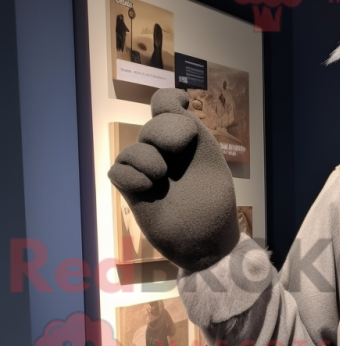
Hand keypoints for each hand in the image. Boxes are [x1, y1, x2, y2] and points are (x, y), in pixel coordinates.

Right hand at [108, 89, 239, 271]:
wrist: (207, 244)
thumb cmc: (215, 207)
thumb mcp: (211, 165)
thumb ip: (195, 135)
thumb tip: (177, 106)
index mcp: (188, 143)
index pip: (167, 108)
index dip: (168, 101)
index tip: (181, 103)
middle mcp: (165, 154)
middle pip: (152, 127)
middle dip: (162, 132)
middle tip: (176, 149)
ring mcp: (147, 172)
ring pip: (133, 150)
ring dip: (147, 160)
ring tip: (161, 179)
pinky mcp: (133, 192)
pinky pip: (117, 171)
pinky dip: (130, 176)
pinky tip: (146, 188)